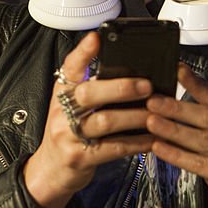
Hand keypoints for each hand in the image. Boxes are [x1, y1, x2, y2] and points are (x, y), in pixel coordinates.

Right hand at [23, 32, 154, 207]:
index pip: (70, 66)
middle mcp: (62, 111)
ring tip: (155, 113)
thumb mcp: (72, 104)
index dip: (83, 52)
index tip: (97, 37)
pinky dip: (136, 142)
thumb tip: (130, 70)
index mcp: (63, 92)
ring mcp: (68, 135)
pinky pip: (113, 148)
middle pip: (88, 93)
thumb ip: (93, 87)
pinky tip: (151, 139)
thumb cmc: (69, 131)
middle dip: (121, 87)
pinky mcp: (80, 158)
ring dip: (135, 116)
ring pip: (104, 121)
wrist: (51, 169)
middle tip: (147, 85)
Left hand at [145, 63, 207, 207]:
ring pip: (203, 140)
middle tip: (153, 101)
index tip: (177, 70)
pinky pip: (201, 164)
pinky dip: (178, 156)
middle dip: (178, 109)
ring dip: (174, 131)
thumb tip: (176, 101)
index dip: (196, 84)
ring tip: (151, 123)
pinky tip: (160, 149)